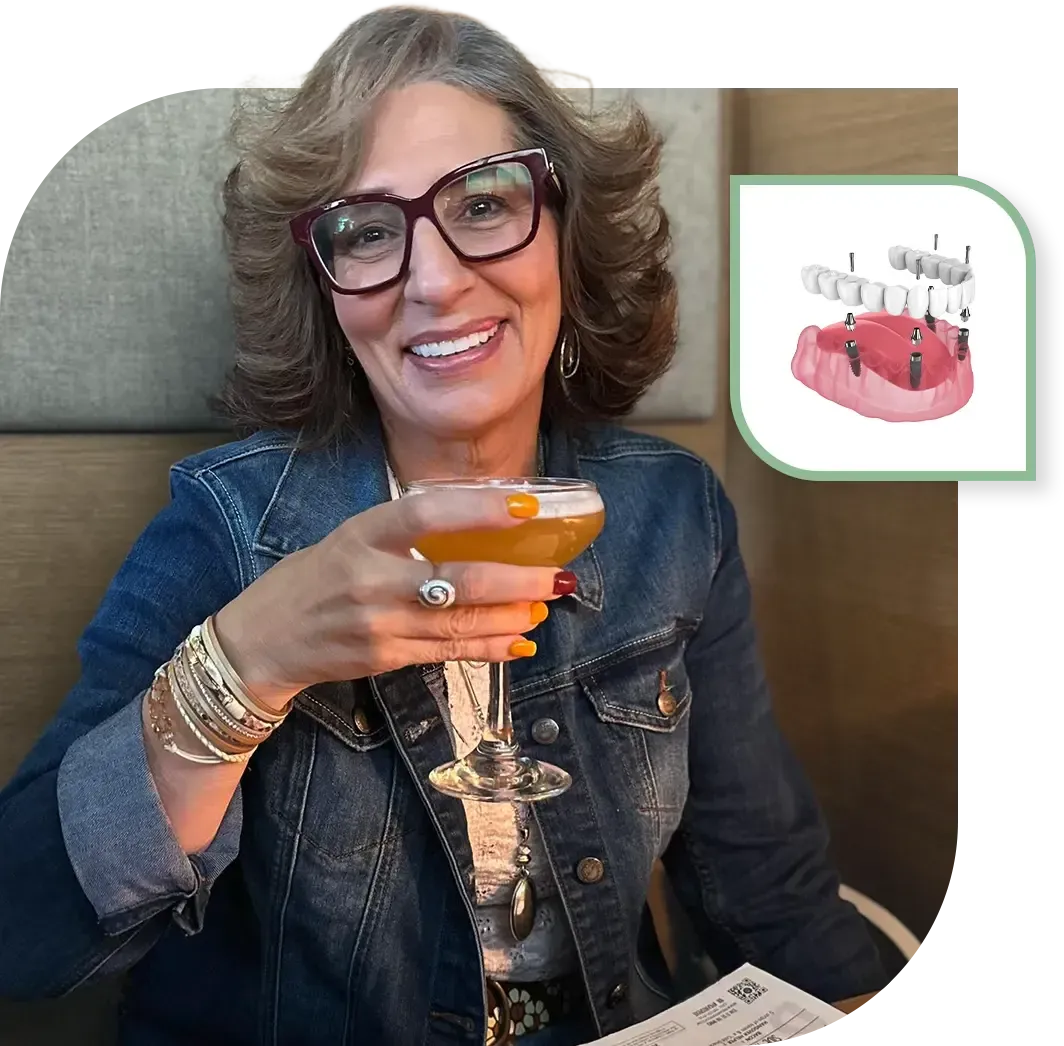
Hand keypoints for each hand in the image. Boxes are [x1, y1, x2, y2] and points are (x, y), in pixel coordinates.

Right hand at [212, 488, 567, 708]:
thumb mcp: (352, 536)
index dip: (479, 510)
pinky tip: (518, 641)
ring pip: (460, 622)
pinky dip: (488, 647)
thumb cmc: (316, 576)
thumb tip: (483, 520)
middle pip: (458, 580)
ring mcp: (378, 624)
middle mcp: (370, 578)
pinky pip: (448, 651)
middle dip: (516, 581)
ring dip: (511, 616)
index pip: (427, 514)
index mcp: (362, 533)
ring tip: (545, 605)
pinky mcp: (385, 658)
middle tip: (557, 577)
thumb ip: (406, 530)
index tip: (527, 509)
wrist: (265, 639)